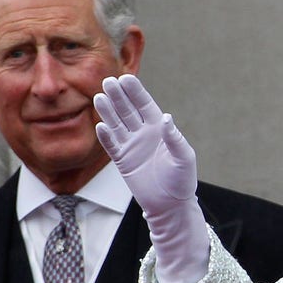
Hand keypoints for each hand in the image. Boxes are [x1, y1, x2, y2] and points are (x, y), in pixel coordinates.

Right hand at [93, 74, 208, 282]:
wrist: (171, 204)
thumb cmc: (182, 180)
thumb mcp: (183, 158)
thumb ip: (174, 138)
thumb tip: (165, 118)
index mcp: (160, 129)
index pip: (145, 106)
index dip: (135, 92)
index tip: (125, 78)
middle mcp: (144, 134)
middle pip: (128, 111)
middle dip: (118, 96)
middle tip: (108, 81)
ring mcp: (132, 146)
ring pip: (116, 124)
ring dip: (108, 112)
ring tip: (99, 97)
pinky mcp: (123, 161)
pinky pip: (111, 145)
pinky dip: (106, 136)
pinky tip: (99, 126)